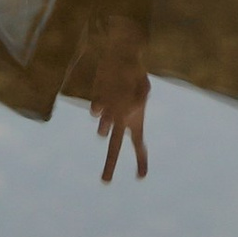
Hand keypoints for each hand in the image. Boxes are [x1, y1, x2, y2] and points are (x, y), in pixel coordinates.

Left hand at [69, 15, 149, 180]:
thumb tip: (127, 116)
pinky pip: (95, 111)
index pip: (138, 145)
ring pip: (103, 130)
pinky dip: (100, 109)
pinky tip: (105, 98)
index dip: (141, 161)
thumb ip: (136, 105)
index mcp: (135, 120)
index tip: (141, 176)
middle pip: (114, 148)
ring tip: (111, 116)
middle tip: (105, 182)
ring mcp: (108, 112)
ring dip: (105, 127)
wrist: (120, 54)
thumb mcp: (142, 88)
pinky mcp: (98, 101)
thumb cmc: (135, 71)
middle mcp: (121, 120)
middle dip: (110, 165)